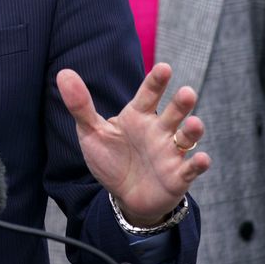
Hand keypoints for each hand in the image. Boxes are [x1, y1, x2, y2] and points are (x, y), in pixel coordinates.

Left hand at [57, 62, 210, 225]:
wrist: (124, 195)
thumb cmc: (110, 159)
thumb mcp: (92, 132)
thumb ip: (80, 105)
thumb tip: (63, 73)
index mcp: (138, 116)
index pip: (149, 94)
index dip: (156, 82)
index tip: (164, 68)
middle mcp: (159, 130)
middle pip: (173, 113)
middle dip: (181, 103)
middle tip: (186, 92)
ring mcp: (170, 153)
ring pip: (186, 137)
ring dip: (192, 130)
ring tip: (194, 123)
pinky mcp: (178, 176)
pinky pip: (190, 169)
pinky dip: (198, 164)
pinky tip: (201, 159)